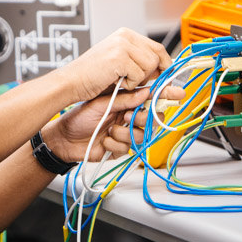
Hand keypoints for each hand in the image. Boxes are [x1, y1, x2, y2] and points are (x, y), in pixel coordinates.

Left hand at [43, 85, 185, 162]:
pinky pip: (128, 148)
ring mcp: (124, 133)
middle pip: (151, 119)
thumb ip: (125, 99)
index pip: (149, 97)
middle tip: (127, 116)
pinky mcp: (120, 148)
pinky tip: (104, 140)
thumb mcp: (102, 103)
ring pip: (142, 135)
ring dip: (125, 133)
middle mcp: (127, 116)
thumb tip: (145, 93)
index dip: (165, 95)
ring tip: (110, 129)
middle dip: (142, 118)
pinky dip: (114, 144)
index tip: (178, 93)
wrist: (63, 139)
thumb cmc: (78, 117)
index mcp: (125, 101)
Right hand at [52, 28, 169, 103]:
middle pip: (157, 56)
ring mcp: (122, 45)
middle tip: (136, 81)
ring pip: (150, 66)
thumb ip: (139, 61)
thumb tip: (164, 68)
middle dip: (152, 73)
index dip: (164, 63)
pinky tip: (114, 82)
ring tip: (119, 80)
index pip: (157, 47)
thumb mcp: (120, 63)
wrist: (71, 81)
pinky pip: (139, 76)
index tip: (163, 76)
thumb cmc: (93, 76)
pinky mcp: (120, 58)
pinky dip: (129, 85)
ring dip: (137, 80)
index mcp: (126, 34)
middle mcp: (125, 36)